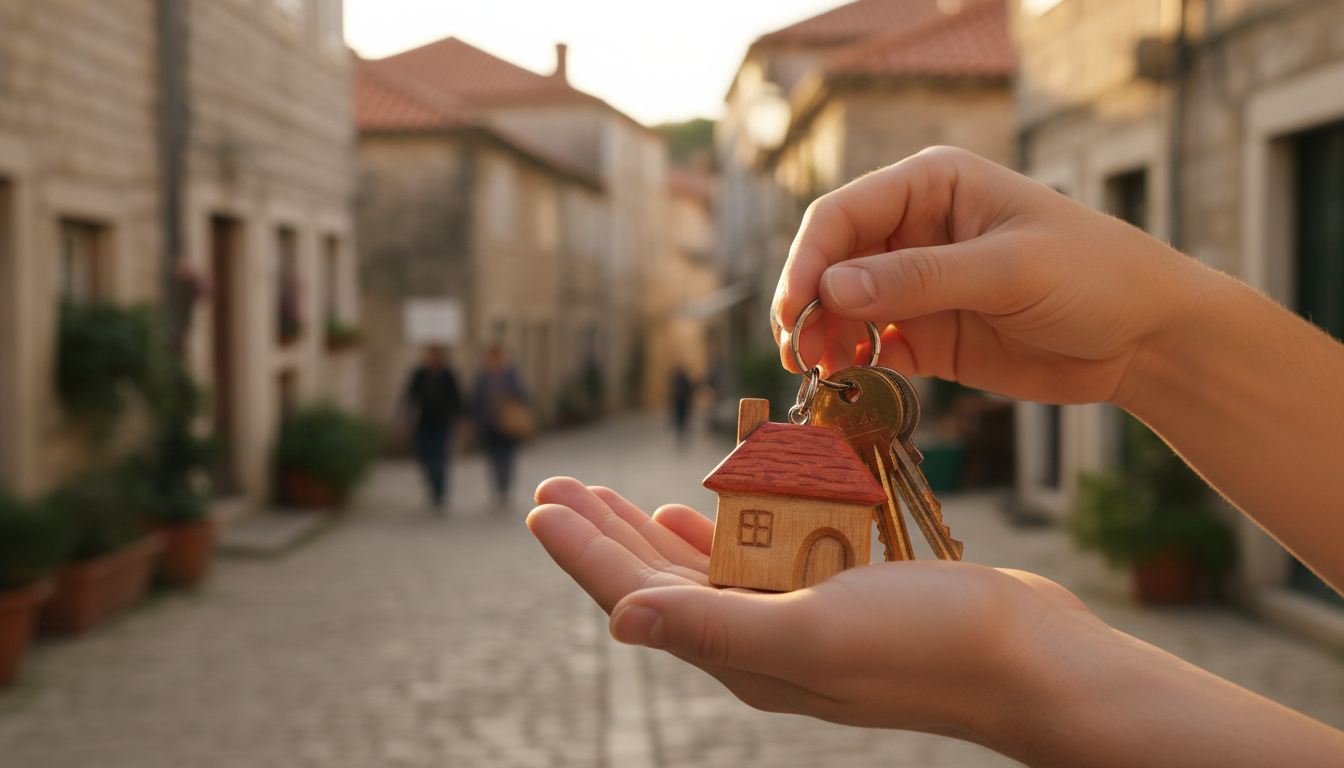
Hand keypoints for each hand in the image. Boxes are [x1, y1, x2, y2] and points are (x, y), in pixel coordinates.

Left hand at [526, 477, 1096, 743]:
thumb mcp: (816, 633)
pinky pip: (756, 556)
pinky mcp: (833, 595)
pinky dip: (721, 527)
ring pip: (701, 566)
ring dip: (651, 528)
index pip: (636, 594)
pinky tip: (697, 510)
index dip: (582, 553)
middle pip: (656, 579)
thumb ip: (716, 626)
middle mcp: (758, 641)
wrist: (1030, 656)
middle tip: (557, 486)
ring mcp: (796, 620)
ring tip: (608, 496)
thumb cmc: (931, 645)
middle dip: (602, 533)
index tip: (538, 504)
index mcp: (740, 652)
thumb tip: (619, 618)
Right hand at [772, 146, 1213, 405]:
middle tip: (797, 353)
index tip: (793, 310)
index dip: (808, 260)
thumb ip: (920, 278)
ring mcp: (917, 286)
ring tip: (818, 373)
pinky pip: (870, 349)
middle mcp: (914, 231)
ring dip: (822, 339)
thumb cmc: (1095, 276)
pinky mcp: (926, 336)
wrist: (1147, 338)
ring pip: (842, 309)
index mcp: (931, 186)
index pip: (842, 215)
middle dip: (807, 304)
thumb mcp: (1008, 269)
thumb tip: (832, 289)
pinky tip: (848, 384)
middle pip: (831, 262)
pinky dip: (851, 367)